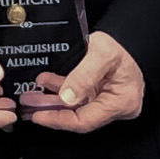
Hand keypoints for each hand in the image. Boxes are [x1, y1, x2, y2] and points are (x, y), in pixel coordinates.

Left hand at [26, 31, 145, 132]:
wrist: (131, 38)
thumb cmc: (122, 45)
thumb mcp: (102, 53)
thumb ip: (84, 75)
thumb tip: (65, 97)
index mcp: (121, 103)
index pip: (85, 121)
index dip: (59, 120)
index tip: (39, 115)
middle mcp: (115, 107)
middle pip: (79, 116)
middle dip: (51, 110)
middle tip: (29, 104)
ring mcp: (106, 101)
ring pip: (75, 106)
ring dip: (52, 99)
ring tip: (31, 94)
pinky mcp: (99, 94)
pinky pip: (77, 96)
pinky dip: (61, 90)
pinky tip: (45, 82)